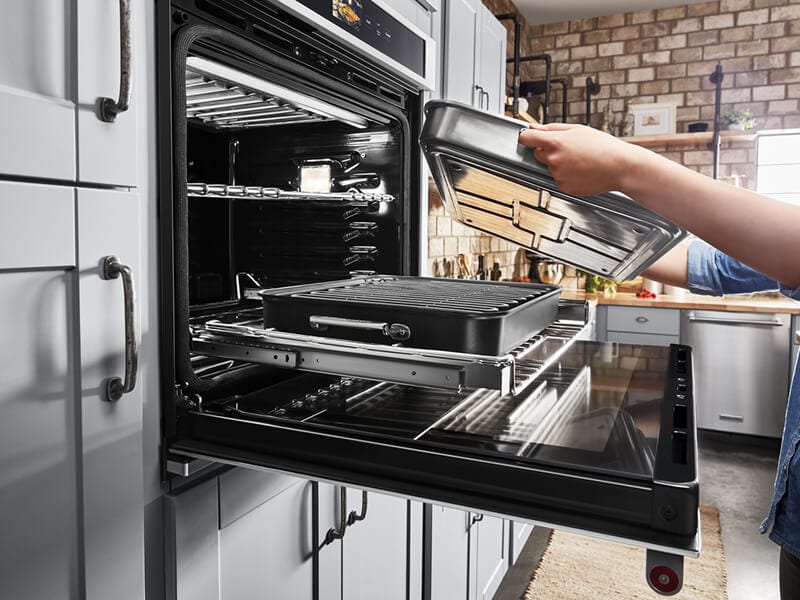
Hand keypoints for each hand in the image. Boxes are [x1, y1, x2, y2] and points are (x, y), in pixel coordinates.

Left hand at [518, 123, 644, 195]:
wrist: (619, 166)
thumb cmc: (602, 146)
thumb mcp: (577, 129)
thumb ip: (551, 128)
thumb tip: (533, 127)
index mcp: (555, 142)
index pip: (526, 139)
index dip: (526, 137)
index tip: (527, 137)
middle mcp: (553, 160)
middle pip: (538, 154)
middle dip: (548, 150)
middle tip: (569, 148)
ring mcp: (558, 175)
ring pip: (550, 167)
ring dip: (560, 163)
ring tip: (580, 159)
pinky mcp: (564, 187)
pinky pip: (559, 179)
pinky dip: (567, 175)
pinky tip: (581, 170)